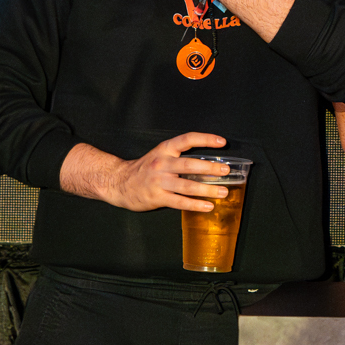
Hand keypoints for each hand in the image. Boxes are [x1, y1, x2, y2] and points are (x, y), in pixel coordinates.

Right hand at [64, 134, 227, 211]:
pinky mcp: (157, 197)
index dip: (205, 139)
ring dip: (207, 189)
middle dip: (210, 168)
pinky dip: (195, 204)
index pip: (187, 139)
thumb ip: (179, 158)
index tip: (222, 142)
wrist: (118, 183)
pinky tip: (207, 206)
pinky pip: (179, 202)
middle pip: (189, 165)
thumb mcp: (160, 156)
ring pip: (187, 186)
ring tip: (223, 192)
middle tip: (226, 171)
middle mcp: (161, 163)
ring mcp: (159, 181)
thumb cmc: (144, 170)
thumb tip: (208, 164)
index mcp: (164, 150)